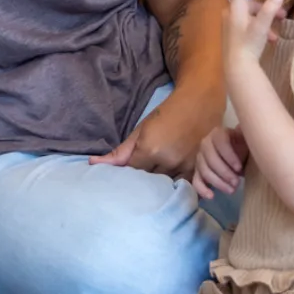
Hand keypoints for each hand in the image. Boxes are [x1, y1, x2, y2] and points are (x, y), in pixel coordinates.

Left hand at [88, 90, 221, 179]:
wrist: (199, 103)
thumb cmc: (167, 113)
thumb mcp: (141, 129)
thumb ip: (121, 152)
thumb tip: (93, 164)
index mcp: (151, 150)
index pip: (130, 173)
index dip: (124, 177)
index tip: (120, 178)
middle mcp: (169, 162)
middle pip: (146, 184)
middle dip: (139, 185)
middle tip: (133, 186)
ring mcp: (186, 168)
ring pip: (164, 189)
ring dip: (156, 190)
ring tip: (149, 189)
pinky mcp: (199, 172)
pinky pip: (183, 188)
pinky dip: (174, 189)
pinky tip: (169, 190)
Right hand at [192, 125, 247, 199]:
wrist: (239, 155)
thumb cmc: (244, 147)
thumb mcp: (248, 139)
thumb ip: (248, 134)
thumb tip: (250, 129)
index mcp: (218, 134)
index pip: (220, 141)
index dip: (228, 155)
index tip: (240, 168)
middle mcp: (206, 144)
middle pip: (210, 158)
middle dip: (224, 172)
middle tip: (237, 183)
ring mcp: (200, 158)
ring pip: (203, 170)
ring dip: (217, 182)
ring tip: (232, 190)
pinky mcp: (198, 172)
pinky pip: (196, 180)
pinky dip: (202, 189)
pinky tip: (211, 196)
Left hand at [223, 0, 284, 69]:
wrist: (237, 67)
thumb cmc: (248, 45)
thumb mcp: (262, 26)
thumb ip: (270, 10)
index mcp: (235, 7)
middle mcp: (230, 12)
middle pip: (249, 2)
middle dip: (267, 6)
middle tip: (283, 14)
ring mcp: (230, 23)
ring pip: (250, 14)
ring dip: (265, 19)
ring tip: (277, 30)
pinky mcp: (232, 33)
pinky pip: (248, 24)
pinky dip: (259, 27)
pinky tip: (270, 38)